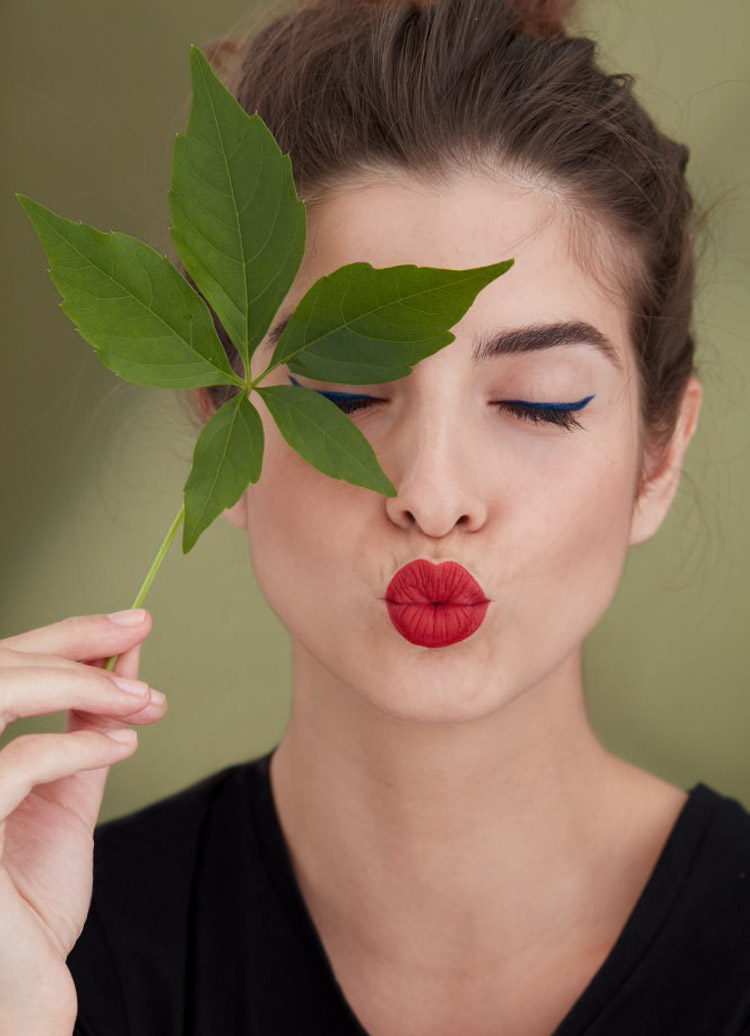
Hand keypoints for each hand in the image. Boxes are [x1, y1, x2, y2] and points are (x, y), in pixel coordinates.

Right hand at [0, 610, 166, 1033]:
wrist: (22, 983)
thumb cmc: (33, 894)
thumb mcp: (65, 794)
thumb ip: (85, 730)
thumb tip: (122, 661)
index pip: (3, 666)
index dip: (64, 635)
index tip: (131, 620)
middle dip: (74, 642)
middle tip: (139, 631)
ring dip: (75, 684)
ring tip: (138, 697)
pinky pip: (13, 765)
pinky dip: (76, 745)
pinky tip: (125, 745)